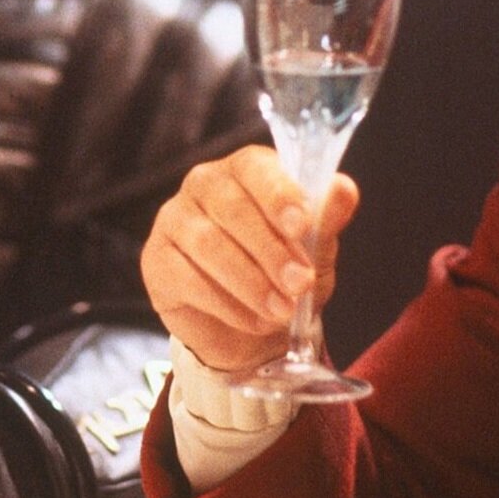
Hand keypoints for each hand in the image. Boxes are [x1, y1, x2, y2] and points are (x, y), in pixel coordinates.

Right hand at [141, 145, 359, 371]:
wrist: (253, 330)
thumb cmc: (286, 274)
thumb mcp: (316, 251)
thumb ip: (326, 219)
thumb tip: (343, 190)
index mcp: (247, 169)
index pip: (256, 167)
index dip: (279, 195)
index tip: (302, 225)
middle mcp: (205, 183)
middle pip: (231, 207)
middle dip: (270, 250)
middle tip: (299, 284)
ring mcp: (175, 219)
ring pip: (207, 244)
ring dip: (250, 282)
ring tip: (281, 310)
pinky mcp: (156, 259)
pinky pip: (186, 277)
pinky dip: (225, 304)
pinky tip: (252, 319)